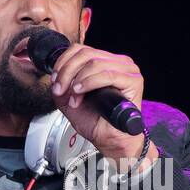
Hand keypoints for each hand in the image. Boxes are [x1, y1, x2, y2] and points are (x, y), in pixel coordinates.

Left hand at [49, 44, 146, 162]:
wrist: (110, 139)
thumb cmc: (96, 121)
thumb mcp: (70, 99)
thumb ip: (61, 85)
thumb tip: (55, 76)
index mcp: (105, 62)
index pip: (81, 49)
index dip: (63, 62)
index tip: (55, 80)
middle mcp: (118, 63)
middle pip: (86, 54)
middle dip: (67, 72)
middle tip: (60, 90)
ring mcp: (128, 70)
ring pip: (95, 63)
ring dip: (78, 80)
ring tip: (73, 97)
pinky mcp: (134, 81)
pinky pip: (108, 75)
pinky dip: (89, 83)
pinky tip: (81, 93)